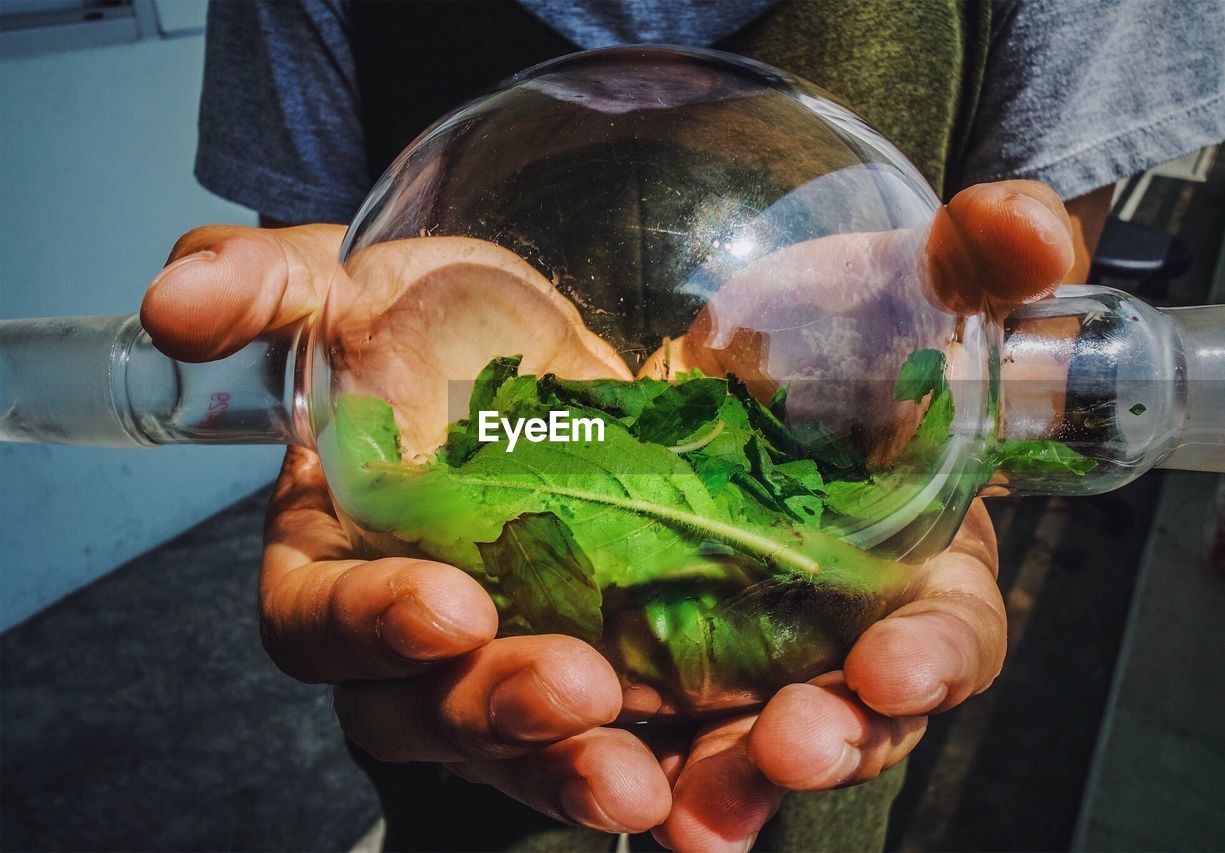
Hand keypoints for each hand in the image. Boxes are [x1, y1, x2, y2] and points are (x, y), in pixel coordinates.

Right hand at [141, 224, 672, 832]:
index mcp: (332, 558)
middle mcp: (411, 641)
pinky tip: (723, 770)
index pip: (317, 619)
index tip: (447, 606)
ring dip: (579, 770)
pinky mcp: (604, 677)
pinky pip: (625, 741)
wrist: (541, 355)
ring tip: (647, 778)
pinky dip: (673, 768)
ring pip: (524, 752)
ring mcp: (507, 669)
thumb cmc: (426, 325)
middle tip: (574, 694)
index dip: (370, 623)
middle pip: (426, 712)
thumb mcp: (352, 285)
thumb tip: (174, 298)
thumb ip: (265, 287)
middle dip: (494, 711)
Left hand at [647, 180, 1072, 849]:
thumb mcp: (899, 284)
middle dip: (831, 738)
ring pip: (750, 748)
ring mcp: (751, 665)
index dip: (936, 656)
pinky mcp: (661, 665)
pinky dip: (637, 768)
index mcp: (928, 567)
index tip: (896, 663)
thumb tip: (1026, 226)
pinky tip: (616, 788)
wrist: (718, 368)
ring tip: (690, 807)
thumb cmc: (833, 329)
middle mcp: (845, 639)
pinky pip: (652, 736)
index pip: (954, 632)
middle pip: (854, 717)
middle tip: (794, 742)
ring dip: (728, 783)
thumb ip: (972, 261)